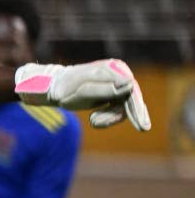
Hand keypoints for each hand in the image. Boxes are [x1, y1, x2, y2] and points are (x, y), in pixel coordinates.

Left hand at [15, 59, 149, 130]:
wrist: (54, 89)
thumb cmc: (65, 89)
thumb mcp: (82, 91)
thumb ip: (104, 88)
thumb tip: (129, 84)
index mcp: (113, 68)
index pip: (131, 91)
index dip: (137, 108)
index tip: (142, 124)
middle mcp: (118, 73)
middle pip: (132, 98)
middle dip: (134, 114)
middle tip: (143, 129)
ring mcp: (116, 82)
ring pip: (124, 105)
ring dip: (111, 117)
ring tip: (93, 121)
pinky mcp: (112, 92)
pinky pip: (118, 107)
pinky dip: (108, 116)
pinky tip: (94, 120)